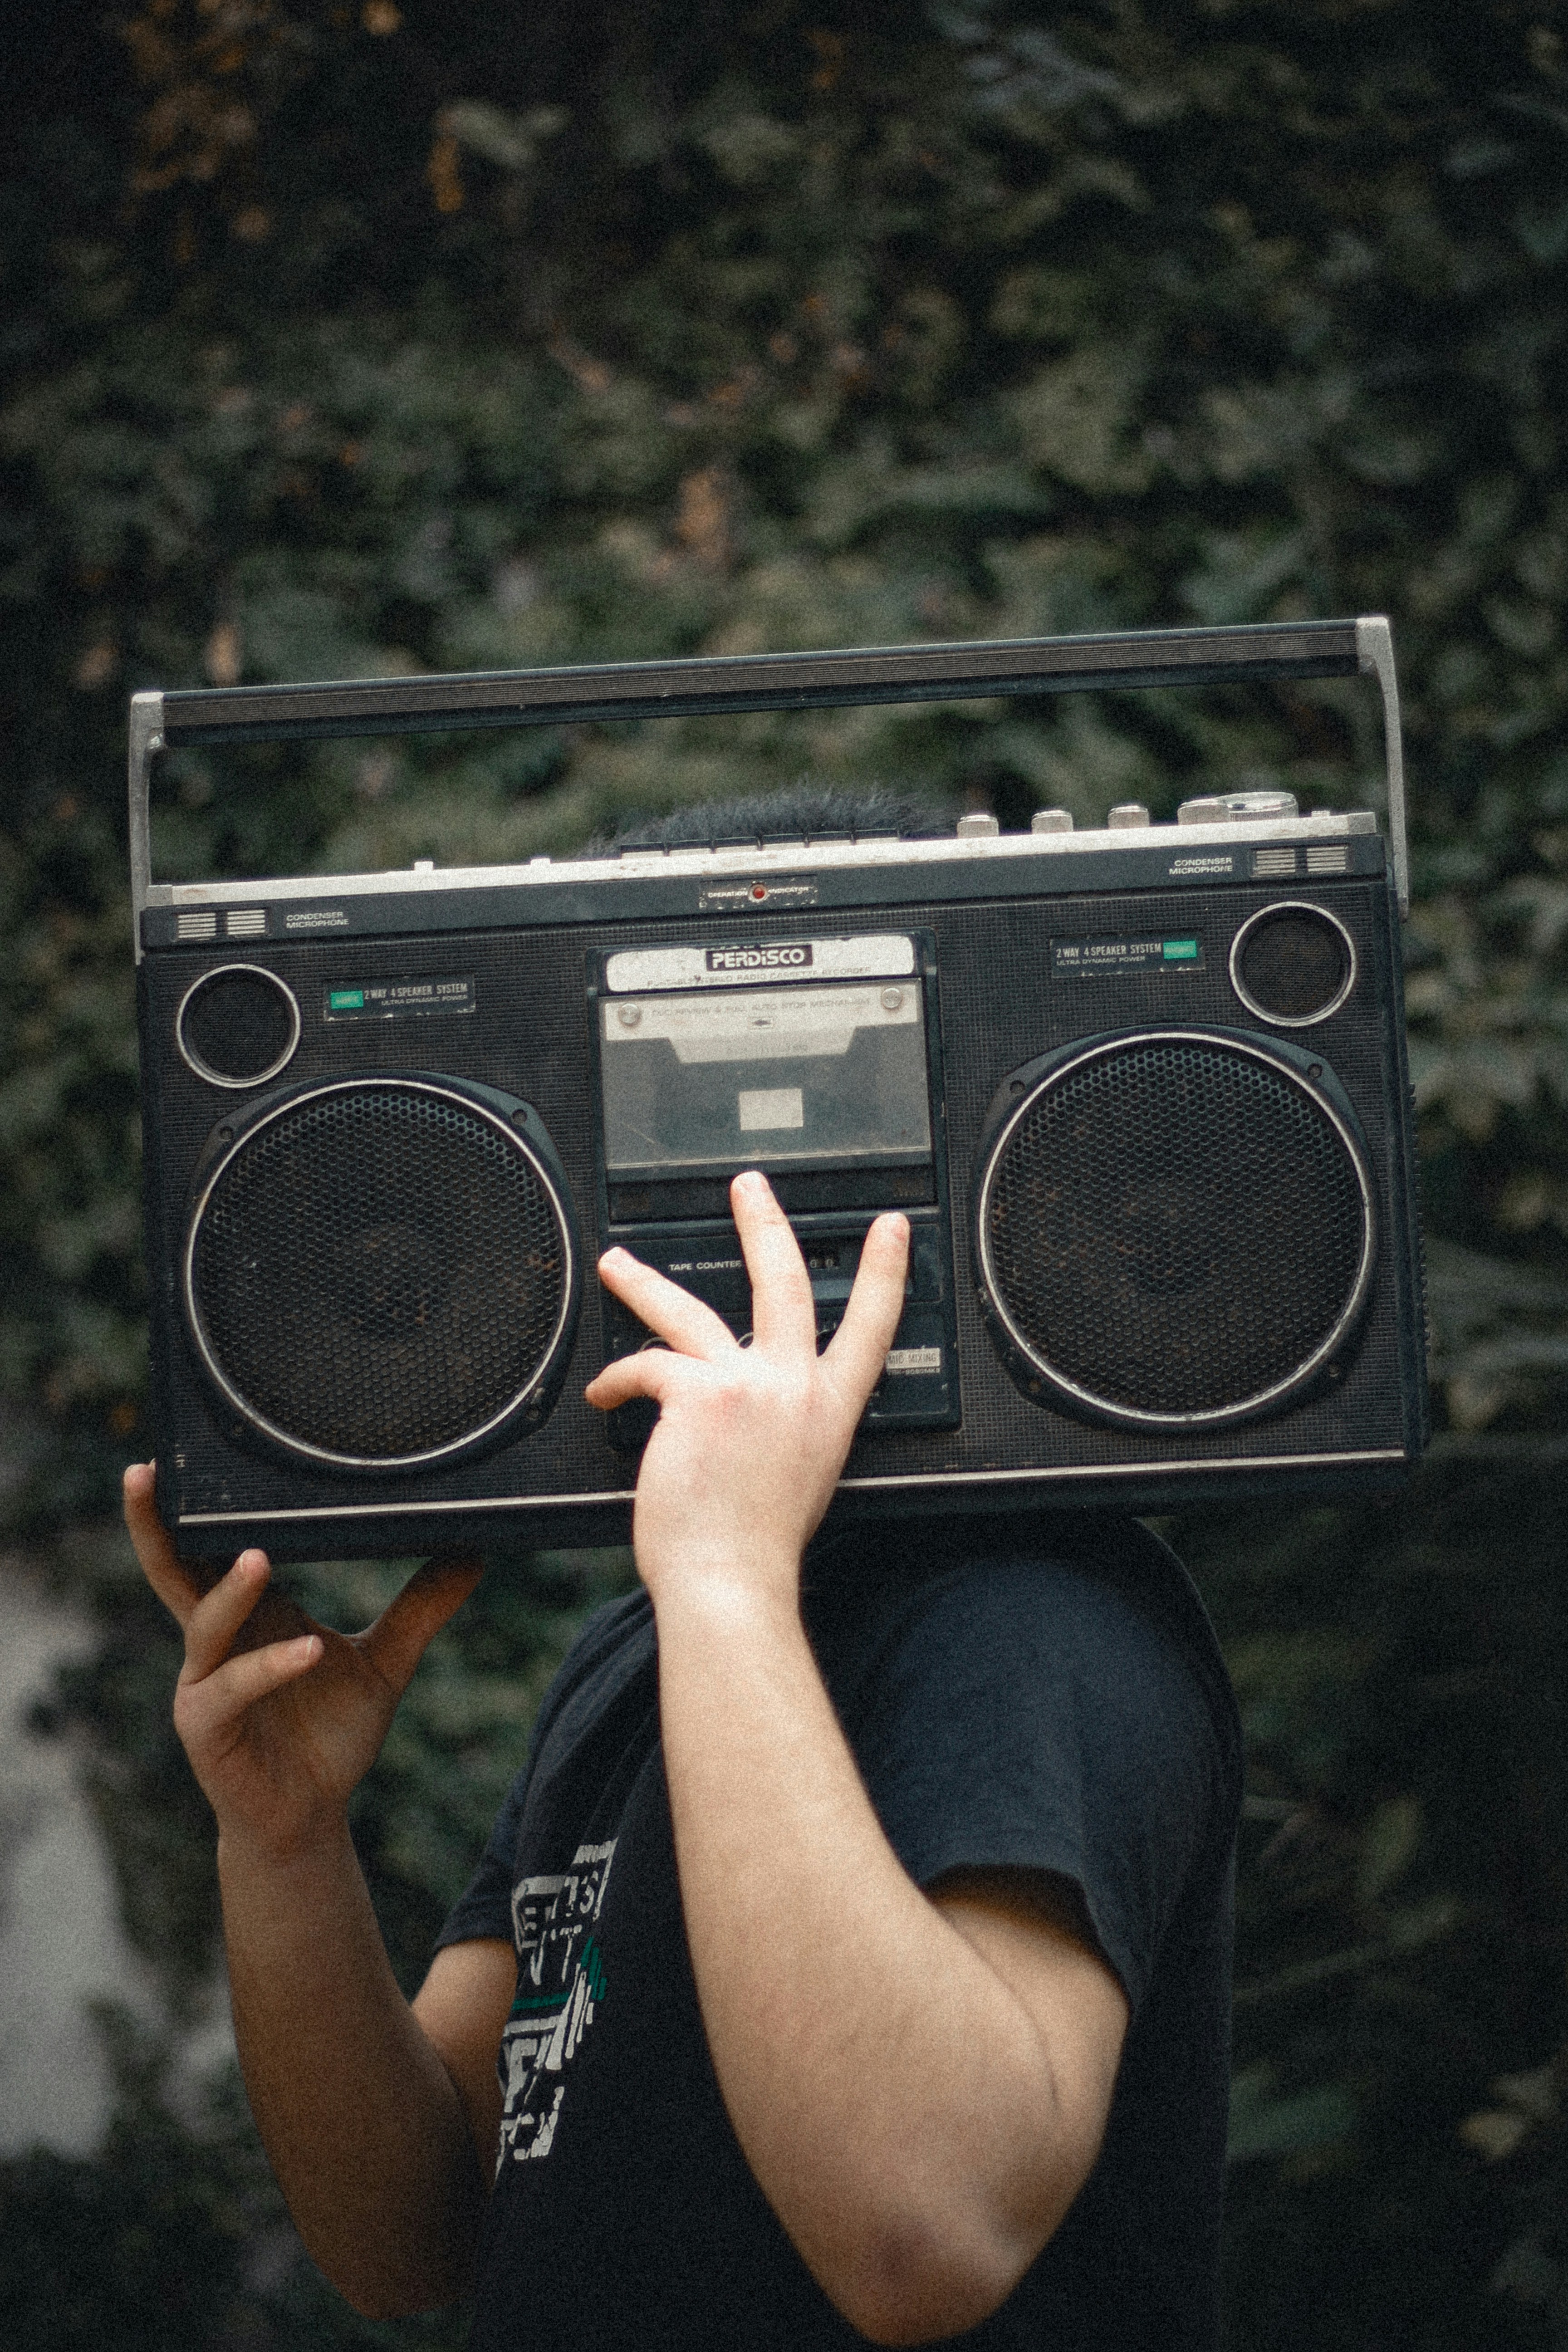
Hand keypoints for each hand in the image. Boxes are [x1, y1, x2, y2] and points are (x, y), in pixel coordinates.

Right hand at [124, 1464, 479, 1865]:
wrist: (313, 1815)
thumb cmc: (331, 1733)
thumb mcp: (385, 1661)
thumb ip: (421, 1606)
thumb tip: (474, 1550)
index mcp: (248, 1611)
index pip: (207, 1547)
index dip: (187, 1506)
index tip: (179, 1453)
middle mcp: (216, 1639)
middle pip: (172, 1570)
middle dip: (153, 1524)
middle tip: (149, 1472)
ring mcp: (204, 1683)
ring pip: (202, 1625)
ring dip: (230, 1592)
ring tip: (258, 1559)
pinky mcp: (206, 1728)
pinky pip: (232, 1688)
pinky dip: (267, 1666)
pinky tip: (306, 1651)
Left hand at [584, 1171, 908, 1613]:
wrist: (730, 1583)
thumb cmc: (755, 1547)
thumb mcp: (797, 1476)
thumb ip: (784, 1428)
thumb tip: (748, 1411)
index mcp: (828, 1410)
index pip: (871, 1326)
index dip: (884, 1272)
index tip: (892, 1229)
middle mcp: (794, 1388)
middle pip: (785, 1281)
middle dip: (764, 1224)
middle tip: (750, 1187)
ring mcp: (747, 1386)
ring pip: (688, 1310)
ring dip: (644, 1283)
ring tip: (618, 1265)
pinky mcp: (696, 1395)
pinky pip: (647, 1365)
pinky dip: (618, 1382)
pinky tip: (604, 1398)